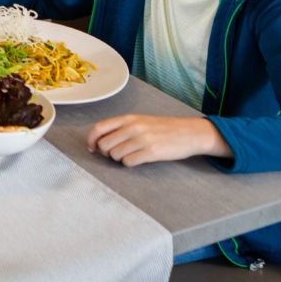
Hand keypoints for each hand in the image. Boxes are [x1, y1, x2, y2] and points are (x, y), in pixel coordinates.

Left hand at [86, 115, 230, 166]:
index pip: (99, 128)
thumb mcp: (140, 121)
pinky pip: (128, 162)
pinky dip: (130, 163)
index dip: (91, 140)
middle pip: (104, 145)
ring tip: (131, 154)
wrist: (189, 133)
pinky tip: (139, 159)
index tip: (91, 148)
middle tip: (115, 154)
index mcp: (128, 118)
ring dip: (119, 159)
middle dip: (106, 153)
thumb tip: (99, 142)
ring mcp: (142, 139)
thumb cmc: (162, 128)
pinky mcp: (151, 152)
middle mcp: (133, 127)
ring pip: (115, 155)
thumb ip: (121, 128)